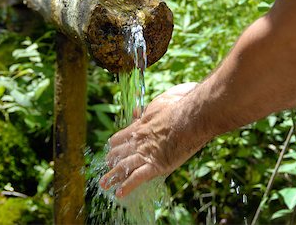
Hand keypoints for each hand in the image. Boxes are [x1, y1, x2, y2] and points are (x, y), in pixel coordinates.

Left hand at [99, 82, 205, 197]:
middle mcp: (139, 140)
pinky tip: (119, 194)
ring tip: (104, 184)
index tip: (112, 146)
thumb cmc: (181, 105)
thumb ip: (150, 109)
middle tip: (108, 164)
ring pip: (123, 166)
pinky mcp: (156, 164)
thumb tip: (141, 109)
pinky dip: (128, 186)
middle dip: (112, 159)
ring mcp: (146, 153)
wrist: (191, 116)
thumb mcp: (160, 102)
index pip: (121, 136)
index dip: (116, 143)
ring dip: (112, 176)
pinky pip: (137, 178)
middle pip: (120, 152)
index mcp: (140, 125)